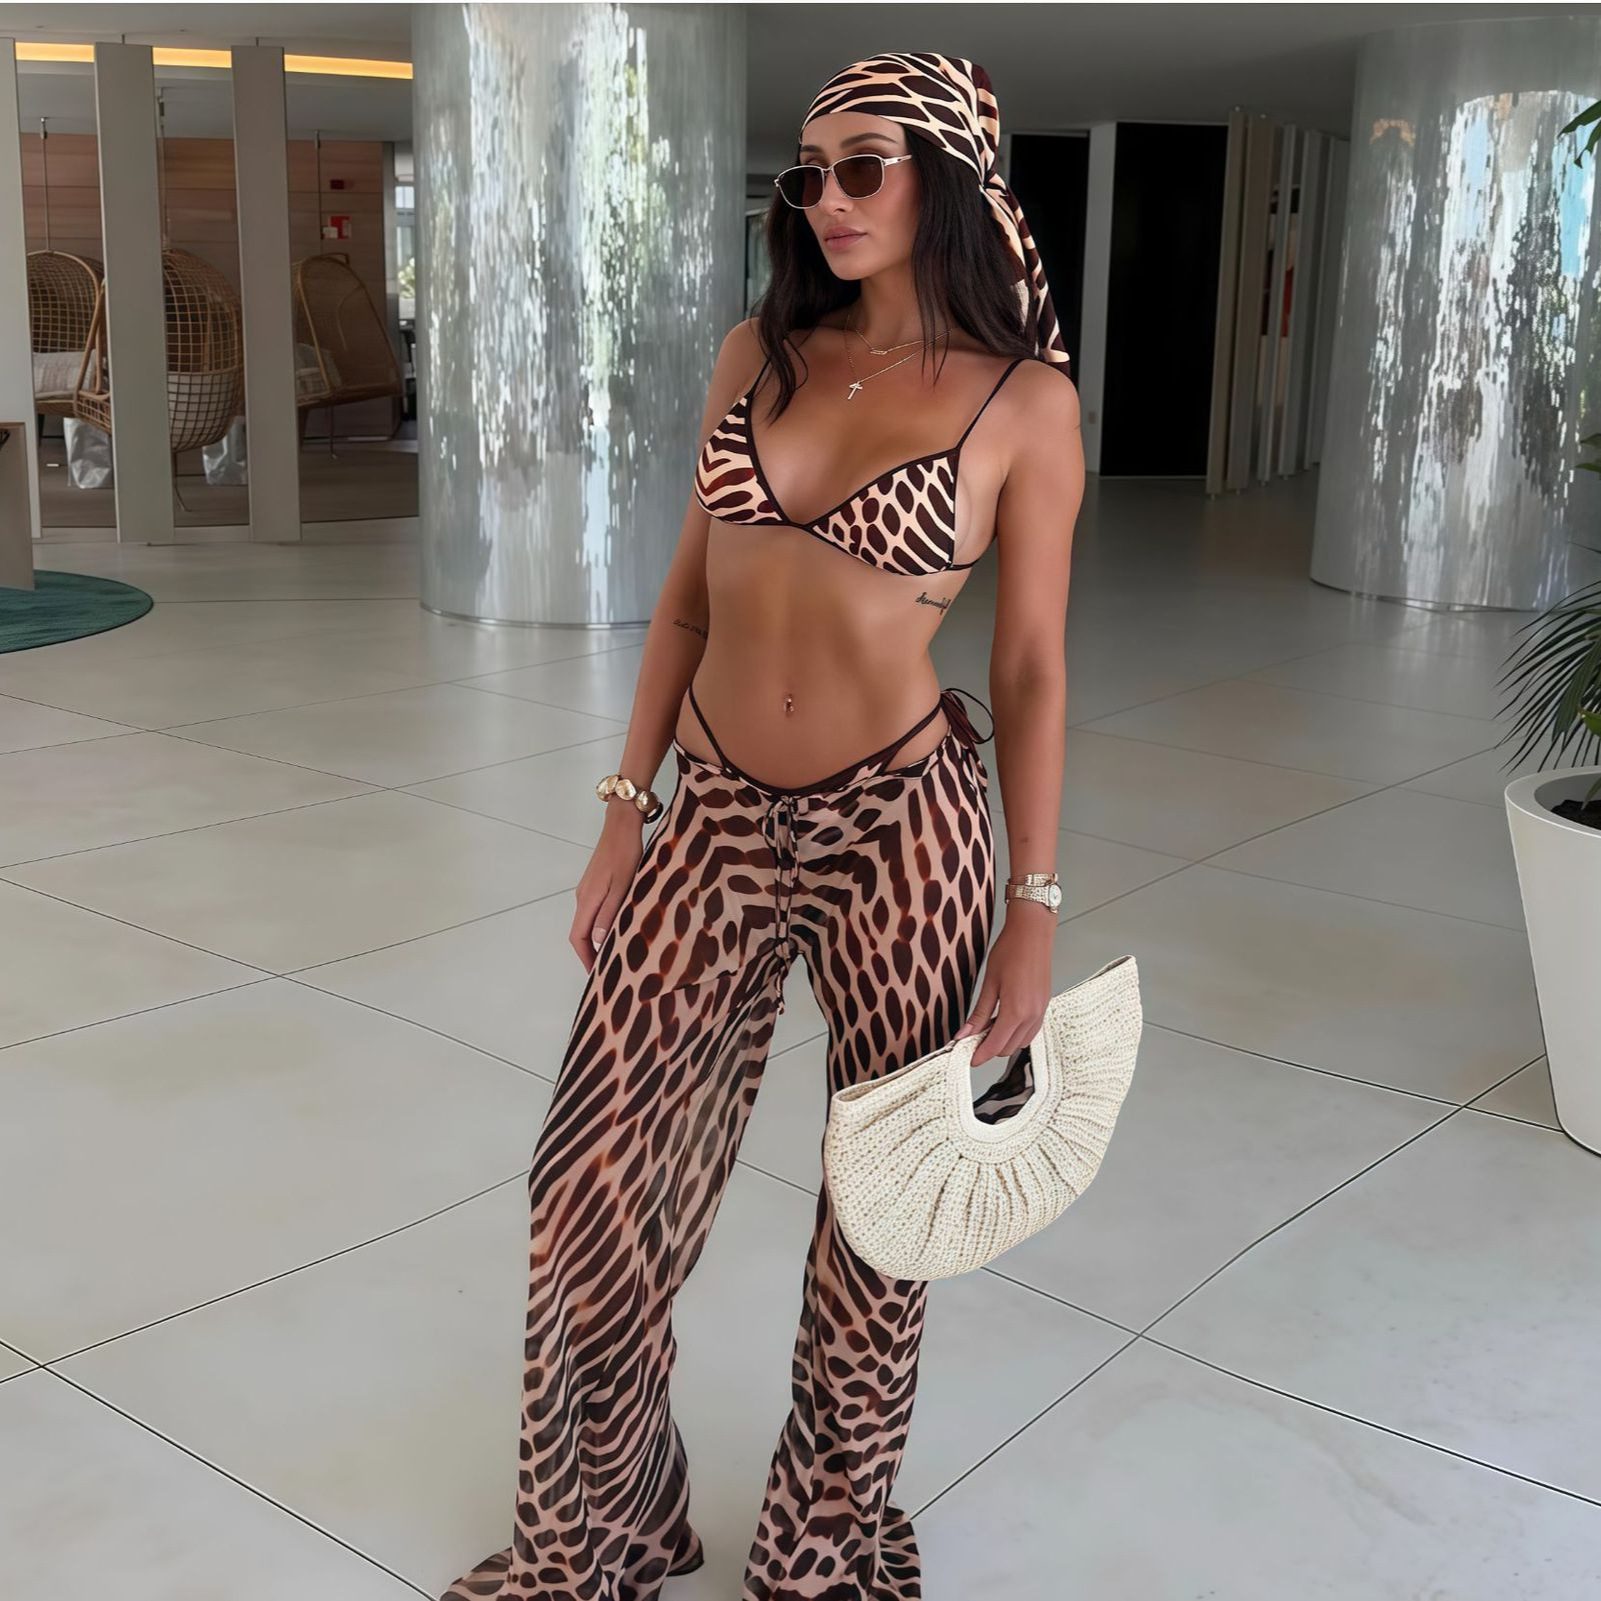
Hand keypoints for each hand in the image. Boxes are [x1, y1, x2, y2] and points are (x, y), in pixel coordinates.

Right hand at [570, 803, 645, 969]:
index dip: (585, 958)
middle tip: (607, 969)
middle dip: (590, 953)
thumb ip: (609, 913)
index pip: (578, 937)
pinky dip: (600, 925)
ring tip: (613, 953)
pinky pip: (593, 911)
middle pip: (580, 932)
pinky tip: (615, 928)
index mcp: (587, 900)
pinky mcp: (595, 883)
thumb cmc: (625, 854)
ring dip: (595, 940)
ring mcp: (588, 889)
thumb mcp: (622, 886)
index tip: (595, 975)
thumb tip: (596, 941)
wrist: (622, 825)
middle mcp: (582, 897)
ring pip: (587, 922)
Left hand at [952, 911, 1053, 1066]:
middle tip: (972, 1039)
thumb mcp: (989, 983)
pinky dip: (1016, 1032)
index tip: (968, 1058)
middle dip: (990, 1048)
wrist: (1033, 933)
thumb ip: (979, 1013)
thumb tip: (964, 1034)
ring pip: (1021, 1042)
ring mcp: (1040, 1011)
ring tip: (987, 1027)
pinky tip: (1003, 1020)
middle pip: (1008, 1048)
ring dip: (1004, 1041)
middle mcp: (1032, 1016)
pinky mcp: (1044, 1006)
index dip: (980, 1055)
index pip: (995, 1045)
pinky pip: (1031, 1030)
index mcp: (1016, 1011)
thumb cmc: (1011, 951)